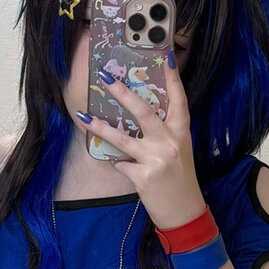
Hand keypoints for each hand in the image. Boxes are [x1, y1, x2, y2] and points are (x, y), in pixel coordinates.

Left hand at [73, 55, 205, 228]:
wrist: (185, 212)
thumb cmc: (180, 180)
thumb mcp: (178, 152)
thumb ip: (163, 134)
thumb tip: (137, 118)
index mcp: (181, 133)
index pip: (179, 100)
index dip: (173, 78)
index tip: (167, 56)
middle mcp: (169, 143)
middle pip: (144, 112)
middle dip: (122, 93)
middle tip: (105, 78)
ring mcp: (156, 159)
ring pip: (123, 138)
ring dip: (100, 127)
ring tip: (83, 117)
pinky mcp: (143, 176)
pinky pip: (121, 164)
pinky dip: (118, 163)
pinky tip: (120, 166)